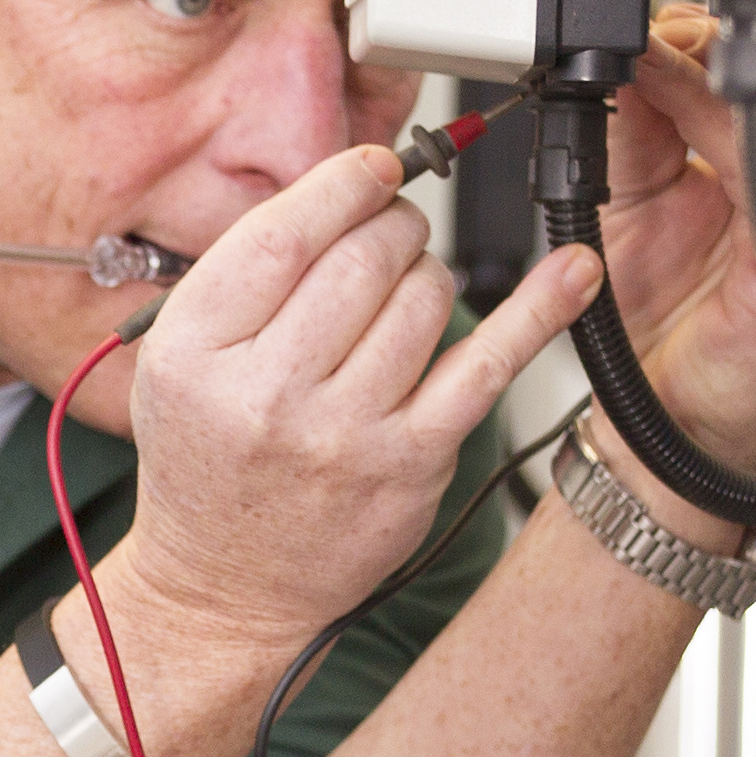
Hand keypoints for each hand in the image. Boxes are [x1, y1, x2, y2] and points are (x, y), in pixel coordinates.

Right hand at [110, 143, 602, 657]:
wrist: (223, 586)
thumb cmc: (208, 463)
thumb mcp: (180, 357)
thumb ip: (249, 272)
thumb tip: (357, 184)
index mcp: (195, 351)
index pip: (287, 233)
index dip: (345, 183)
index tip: (373, 170)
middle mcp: (266, 392)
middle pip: (363, 256)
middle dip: (392, 226)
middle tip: (386, 241)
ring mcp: (344, 432)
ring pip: (424, 293)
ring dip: (427, 272)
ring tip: (401, 297)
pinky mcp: (411, 461)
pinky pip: (490, 362)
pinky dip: (539, 309)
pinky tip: (575, 272)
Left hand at [594, 5, 755, 494]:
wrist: (662, 427)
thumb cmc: (662, 329)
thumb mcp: (627, 201)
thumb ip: (633, 129)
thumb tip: (627, 54)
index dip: (710, 35)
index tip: (647, 27)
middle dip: (729, 45)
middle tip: (656, 40)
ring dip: (725, 77)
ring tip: (660, 61)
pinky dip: (732, 134)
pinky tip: (686, 111)